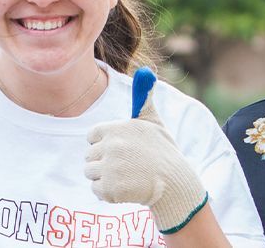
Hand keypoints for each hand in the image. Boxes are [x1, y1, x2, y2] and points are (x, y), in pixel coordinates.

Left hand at [85, 67, 207, 233]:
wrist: (175, 184)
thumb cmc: (162, 152)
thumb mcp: (153, 123)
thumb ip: (143, 99)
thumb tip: (146, 71)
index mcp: (115, 128)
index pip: (92, 136)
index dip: (105, 144)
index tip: (122, 149)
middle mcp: (110, 146)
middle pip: (89, 156)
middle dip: (104, 162)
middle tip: (128, 165)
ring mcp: (109, 168)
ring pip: (90, 173)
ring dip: (105, 178)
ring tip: (126, 176)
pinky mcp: (109, 189)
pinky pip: (96, 190)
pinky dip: (109, 193)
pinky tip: (126, 189)